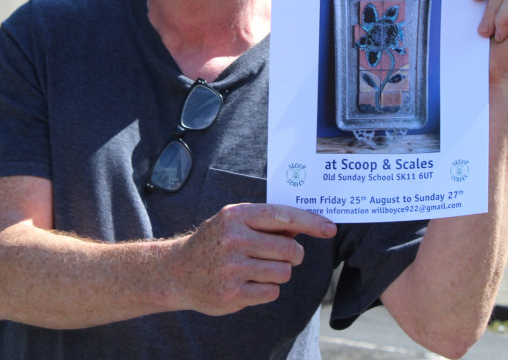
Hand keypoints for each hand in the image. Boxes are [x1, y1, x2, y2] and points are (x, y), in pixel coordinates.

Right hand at [167, 203, 335, 315]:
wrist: (177, 272)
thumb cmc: (215, 244)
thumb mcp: (235, 223)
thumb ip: (267, 223)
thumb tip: (305, 226)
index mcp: (236, 216)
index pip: (283, 216)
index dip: (310, 222)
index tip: (330, 228)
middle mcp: (234, 239)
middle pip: (290, 249)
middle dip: (294, 255)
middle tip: (285, 256)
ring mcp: (232, 267)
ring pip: (284, 272)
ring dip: (279, 273)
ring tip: (259, 270)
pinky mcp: (232, 292)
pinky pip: (272, 292)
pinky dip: (267, 289)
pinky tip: (249, 284)